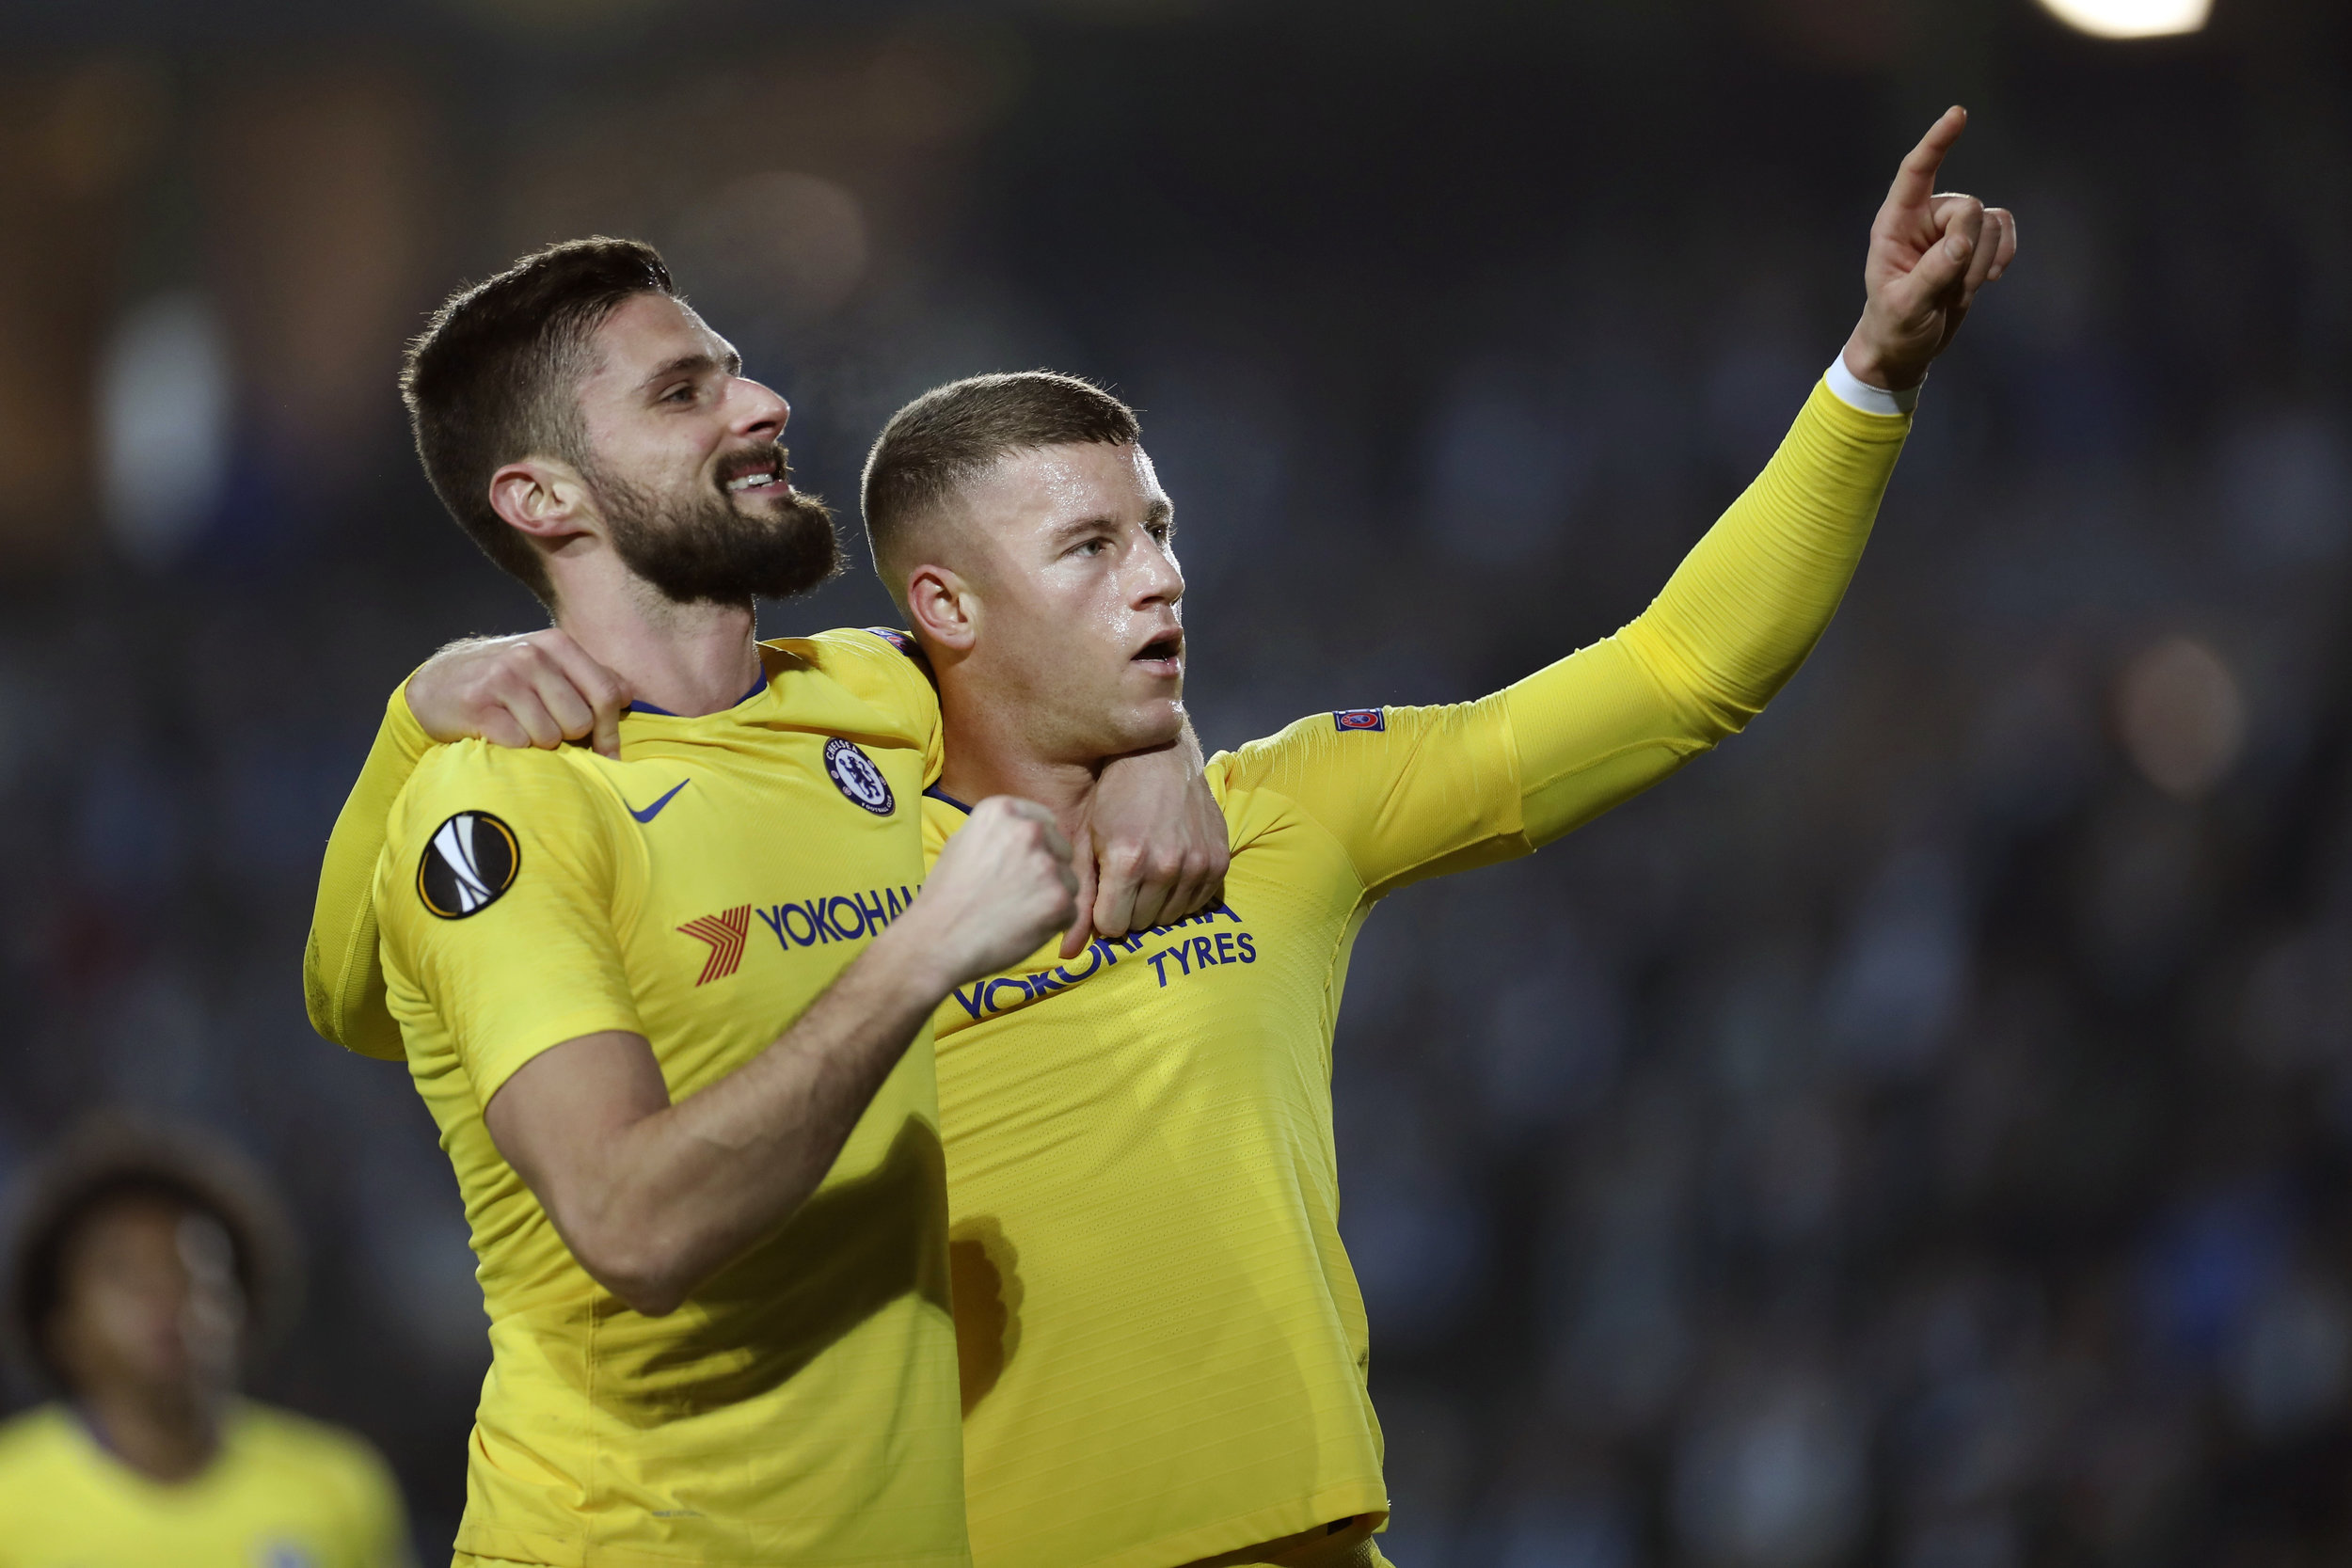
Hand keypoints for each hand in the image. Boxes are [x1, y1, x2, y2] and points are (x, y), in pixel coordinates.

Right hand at [406, 631, 632, 758]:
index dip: (611, 731)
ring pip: (550, 737)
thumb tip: (628, 695)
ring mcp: (503, 679)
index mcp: (556, 645)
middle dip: (568, 737)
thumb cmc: (502, 680)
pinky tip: (499, 735)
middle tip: (544, 729)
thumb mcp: (546, 665)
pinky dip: (514, 749)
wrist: (436, 684)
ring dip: (538, 743)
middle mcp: (531, 656)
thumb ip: (588, 677)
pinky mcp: (479, 706)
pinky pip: (519, 744)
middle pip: (579, 722)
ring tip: (519, 728)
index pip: (605, 694)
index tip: (609, 753)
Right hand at [898, 797, 1078, 987]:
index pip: (1044, 821)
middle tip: (1016, 894)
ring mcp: (1047, 864)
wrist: (937, 940)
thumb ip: (999, 832)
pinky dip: (1053, 924)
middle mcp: (1029, 830)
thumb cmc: (945, 896)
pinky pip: (1071, 911)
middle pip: (1061, 849)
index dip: (1036, 846)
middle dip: (1046, 871)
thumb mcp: (963, 842)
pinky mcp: (1060, 899)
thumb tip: (1024, 831)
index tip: (1021, 865)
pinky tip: (1023, 929)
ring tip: (1016, 913)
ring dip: (1051, 897)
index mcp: (1003, 810)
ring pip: (1069, 880)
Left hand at [1070, 731, 1230, 957]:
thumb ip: (1078, 899)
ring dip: (1155, 903)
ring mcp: (1197, 864)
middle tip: (1124, 877)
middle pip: (1140, 924)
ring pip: (1169, 918)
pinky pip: (1196, 905)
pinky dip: (1181, 895)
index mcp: (1128, 860)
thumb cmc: (1112, 797)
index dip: (1103, 911)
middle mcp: (1167, 865)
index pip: (1112, 926)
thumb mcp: (1086, 841)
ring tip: (1147, 870)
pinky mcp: (1219, 861)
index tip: (1104, 887)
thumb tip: (1066, 956)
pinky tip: (1170, 868)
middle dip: (1128, 908)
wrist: (1159, 757)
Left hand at [1842, 106, 2016, 392]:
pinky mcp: (1976, 242)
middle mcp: (1924, 219)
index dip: (1937, 143)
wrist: (1906, 348)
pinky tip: (1987, 280)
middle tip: (1948, 290)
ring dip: (1982, 264)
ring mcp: (1952, 228)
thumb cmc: (1894, 326)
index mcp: (1894, 225)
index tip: (1958, 114)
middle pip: (1968, 209)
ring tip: (1955, 293)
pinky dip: (2003, 255)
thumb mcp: (1906, 306)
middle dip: (1969, 252)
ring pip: (1992, 223)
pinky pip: (2005, 231)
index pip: (1916, 173)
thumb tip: (1962, 243)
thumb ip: (1932, 273)